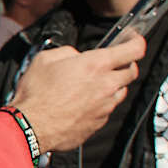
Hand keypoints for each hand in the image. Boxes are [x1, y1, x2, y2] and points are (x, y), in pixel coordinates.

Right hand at [10, 35, 145, 152]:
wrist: (31, 126)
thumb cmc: (36, 94)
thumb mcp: (45, 59)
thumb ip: (67, 52)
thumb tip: (76, 56)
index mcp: (95, 65)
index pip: (133, 50)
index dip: (137, 42)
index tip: (134, 40)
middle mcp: (106, 85)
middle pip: (132, 72)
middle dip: (126, 65)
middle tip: (113, 64)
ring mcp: (105, 106)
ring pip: (120, 92)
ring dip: (113, 86)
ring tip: (93, 86)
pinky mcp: (99, 123)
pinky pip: (106, 110)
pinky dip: (99, 104)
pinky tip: (81, 104)